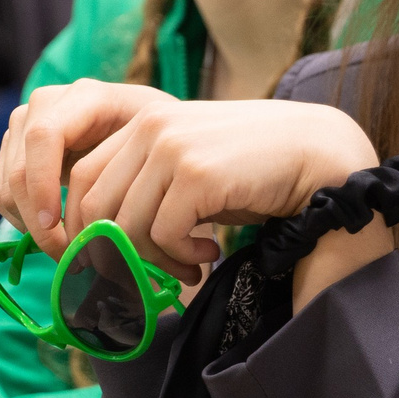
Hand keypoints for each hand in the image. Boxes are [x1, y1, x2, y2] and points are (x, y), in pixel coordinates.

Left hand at [0, 82, 383, 288]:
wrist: (316, 154)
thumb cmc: (251, 170)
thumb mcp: (187, 171)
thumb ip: (145, 193)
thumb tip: (98, 246)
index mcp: (141, 122)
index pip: (82, 180)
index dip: (85, 228)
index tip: (107, 261)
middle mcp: (149, 128)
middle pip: (95, 207)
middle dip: (114, 253)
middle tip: (148, 275)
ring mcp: (171, 147)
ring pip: (125, 226)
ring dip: (153, 261)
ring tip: (187, 267)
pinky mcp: (196, 174)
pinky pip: (163, 235)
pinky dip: (180, 258)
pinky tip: (208, 254)